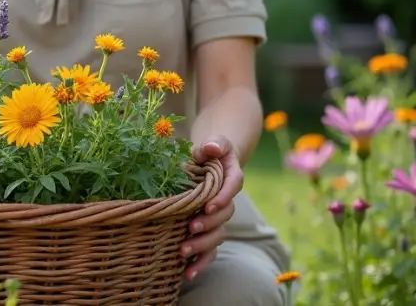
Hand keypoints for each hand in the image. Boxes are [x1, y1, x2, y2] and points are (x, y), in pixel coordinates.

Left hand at [180, 135, 243, 279]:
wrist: (212, 163)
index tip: (208, 205)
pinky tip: (186, 273)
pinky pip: (209, 248)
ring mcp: (219, 217)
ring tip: (182, 251)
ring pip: (217, 235)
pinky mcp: (209, 229)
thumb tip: (210, 147)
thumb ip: (215, 144)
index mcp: (231, 177)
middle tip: (191, 228)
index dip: (223, 197)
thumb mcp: (214, 143)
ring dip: (202, 246)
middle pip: (224, 216)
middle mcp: (227, 200)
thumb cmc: (211, 151)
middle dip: (208, 224)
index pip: (232, 187)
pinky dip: (200, 262)